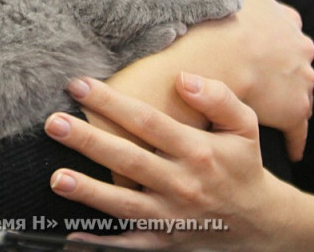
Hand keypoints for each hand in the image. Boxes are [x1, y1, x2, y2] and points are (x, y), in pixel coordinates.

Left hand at [45, 74, 294, 249]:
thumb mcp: (245, 127)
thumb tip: (183, 78)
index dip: (112, 103)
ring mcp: (171, 216)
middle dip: (88, 141)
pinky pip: (128, 244)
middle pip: (128, 159)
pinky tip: (74, 234)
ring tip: (56, 177)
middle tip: (53, 123)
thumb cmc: (243, 166)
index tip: (80, 85)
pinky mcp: (163, 241)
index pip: (147, 121)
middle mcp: (182, 184)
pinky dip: (102, 242)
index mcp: (197, 151)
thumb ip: (219, 98)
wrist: (260, 223)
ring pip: (124, 204)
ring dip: (88, 191)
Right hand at [99, 0, 313, 159]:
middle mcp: (301, 49)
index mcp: (287, 20)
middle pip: (296, 61)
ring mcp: (300, 81)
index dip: (272, 36)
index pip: (287, 27)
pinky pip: (298, 128)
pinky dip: (296, 138)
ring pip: (298, 92)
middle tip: (258, 78)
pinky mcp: (294, 112)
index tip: (258, 43)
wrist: (215, 57)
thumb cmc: (218, 18)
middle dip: (283, 68)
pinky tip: (291, 150)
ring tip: (264, 109)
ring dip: (286, 99)